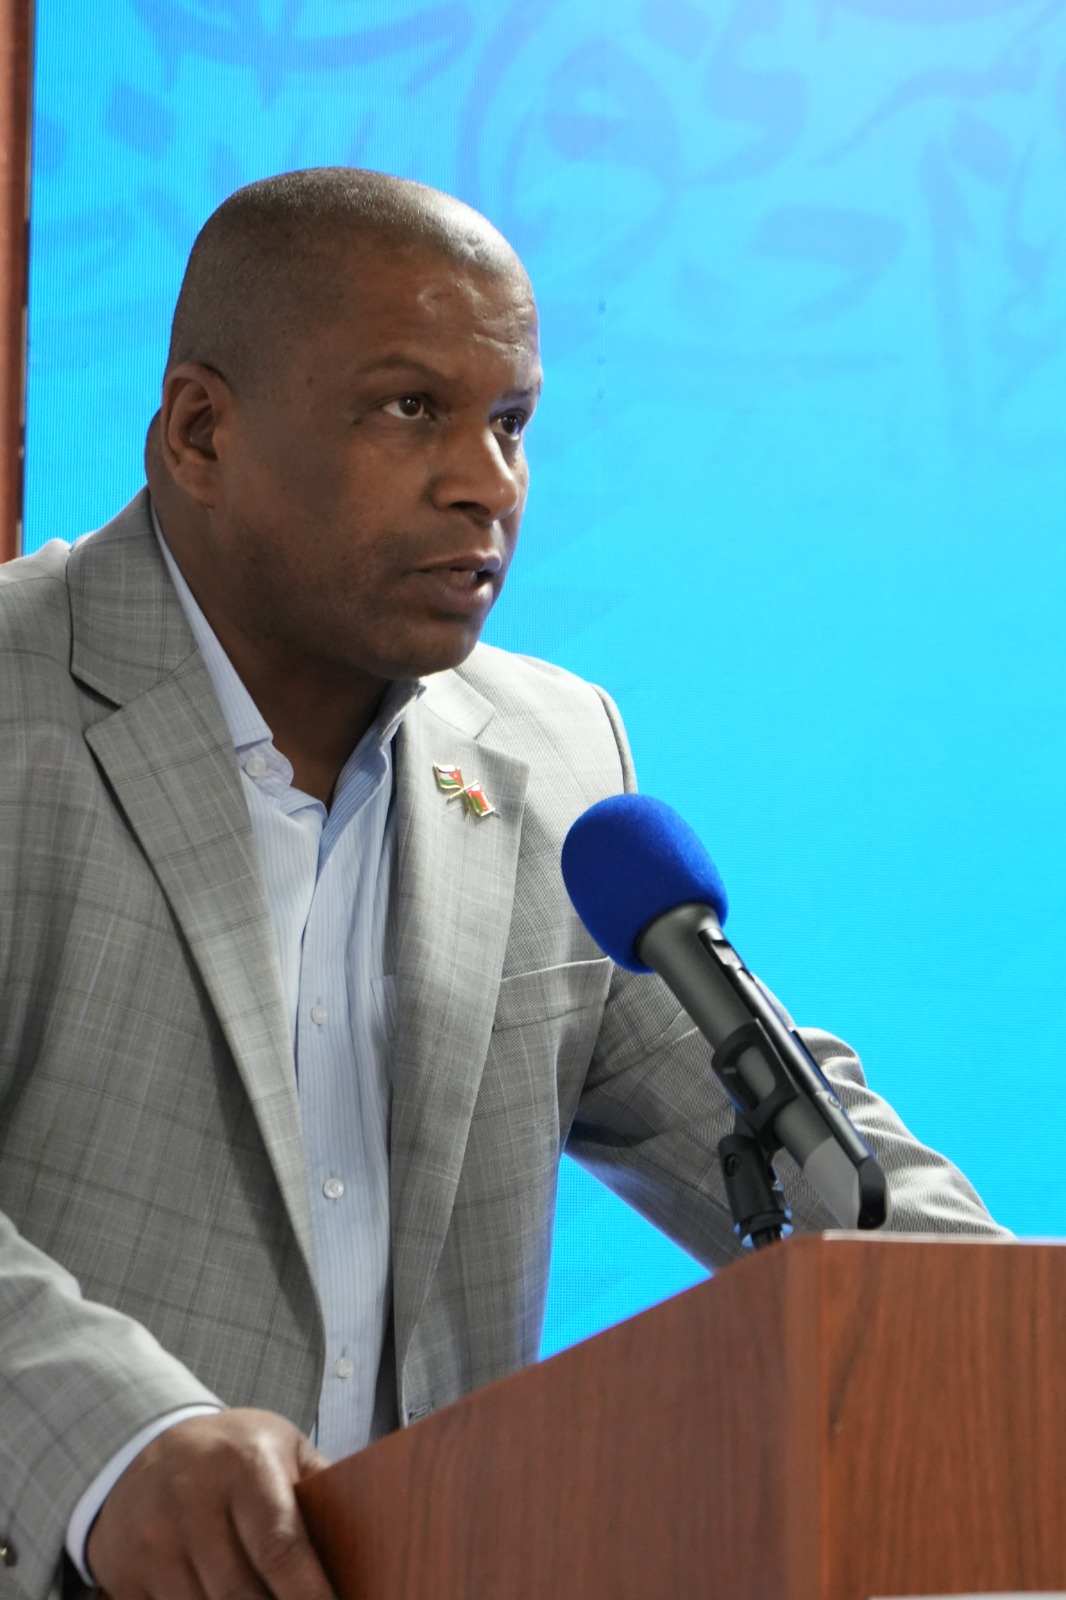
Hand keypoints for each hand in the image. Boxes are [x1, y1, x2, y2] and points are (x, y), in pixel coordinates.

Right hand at [86, 1408, 333, 1599]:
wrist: (142, 1443)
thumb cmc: (231, 1452)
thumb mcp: (281, 1446)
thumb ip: (319, 1487)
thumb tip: (374, 1535)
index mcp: (241, 1465)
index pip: (280, 1547)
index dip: (310, 1595)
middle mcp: (191, 1502)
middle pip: (241, 1595)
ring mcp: (152, 1542)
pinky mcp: (124, 1575)